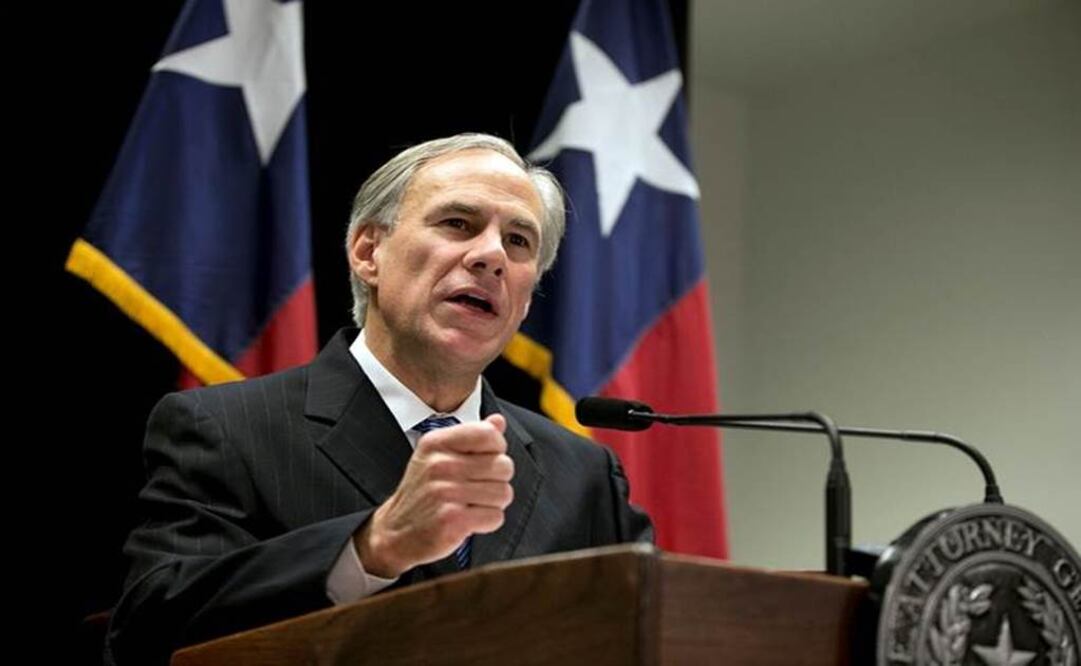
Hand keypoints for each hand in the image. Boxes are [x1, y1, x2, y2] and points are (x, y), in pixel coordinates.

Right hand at [355, 414, 514, 576]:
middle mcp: (439, 464)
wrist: (395, 533)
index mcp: (437, 443)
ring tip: (472, 505)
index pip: (489, 434)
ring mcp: (445, 492)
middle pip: (503, 465)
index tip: (484, 462)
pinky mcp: (452, 520)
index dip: (496, 450)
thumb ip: (471, 438)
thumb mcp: (438, 457)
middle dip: (497, 481)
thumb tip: (498, 421)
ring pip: (503, 492)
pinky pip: (495, 516)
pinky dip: (488, 522)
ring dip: (493, 503)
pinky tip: (469, 520)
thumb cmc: (422, 495)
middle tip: (476, 489)